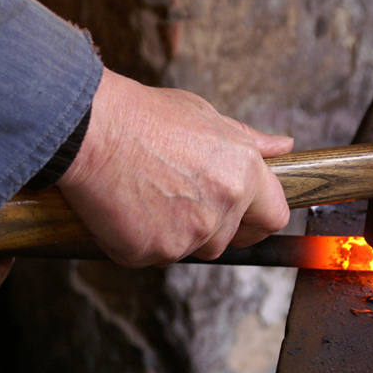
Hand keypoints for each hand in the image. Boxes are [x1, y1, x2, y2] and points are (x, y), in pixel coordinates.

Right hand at [57, 68, 292, 266]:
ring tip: (148, 194)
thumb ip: (248, 140)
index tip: (246, 219)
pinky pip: (152, 255)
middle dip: (208, 227)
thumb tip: (283, 146)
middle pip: (226, 240)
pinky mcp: (152, 252)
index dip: (259, 219)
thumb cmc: (145, 117)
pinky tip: (125, 207)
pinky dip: (139, 239)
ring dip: (173, 233)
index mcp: (243, 174)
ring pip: (189, 249)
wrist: (89, 129)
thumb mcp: (206, 117)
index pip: (275, 216)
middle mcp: (223, 207)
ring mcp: (188, 234)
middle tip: (178, 198)